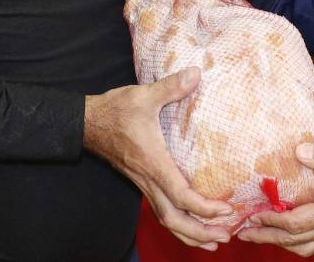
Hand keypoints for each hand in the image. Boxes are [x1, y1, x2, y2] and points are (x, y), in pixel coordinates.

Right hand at [84, 67, 233, 250]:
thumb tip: (197, 73)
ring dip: (190, 233)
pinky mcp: (142, 182)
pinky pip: (161, 209)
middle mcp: (148, 179)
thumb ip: (171, 87)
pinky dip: (179, 221)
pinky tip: (192, 221)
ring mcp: (143, 183)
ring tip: (213, 239)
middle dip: (200, 232)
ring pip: (166, 219)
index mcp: (153, 163)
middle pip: (173, 219)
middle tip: (226, 235)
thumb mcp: (143, 96)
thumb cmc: (115, 110)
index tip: (227, 209)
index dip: (205, 208)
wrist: (87, 122)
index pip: (181, 196)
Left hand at [237, 143, 313, 257]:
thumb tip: (299, 151)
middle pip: (294, 241)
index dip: (269, 222)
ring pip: (306, 248)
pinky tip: (296, 240)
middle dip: (266, 237)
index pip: (294, 224)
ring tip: (264, 236)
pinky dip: (303, 246)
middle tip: (243, 233)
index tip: (251, 215)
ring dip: (282, 244)